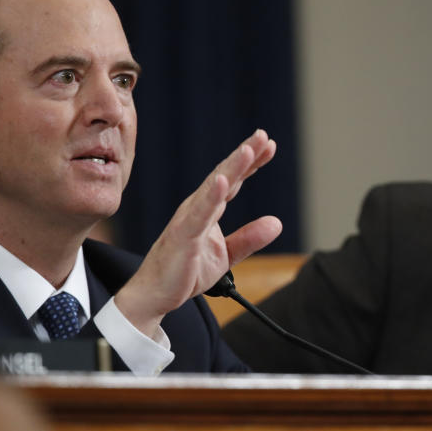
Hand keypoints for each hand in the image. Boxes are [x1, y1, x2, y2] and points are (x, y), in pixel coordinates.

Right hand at [114, 129, 282, 336]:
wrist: (155, 295)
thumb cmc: (184, 272)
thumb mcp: (226, 255)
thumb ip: (249, 238)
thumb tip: (276, 223)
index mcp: (208, 210)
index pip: (232, 181)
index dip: (251, 163)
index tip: (269, 146)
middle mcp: (197, 208)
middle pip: (224, 175)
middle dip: (245, 154)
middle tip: (264, 135)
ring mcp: (188, 219)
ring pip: (213, 188)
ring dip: (231, 168)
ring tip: (249, 150)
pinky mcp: (183, 235)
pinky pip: (199, 213)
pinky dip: (211, 196)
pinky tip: (223, 181)